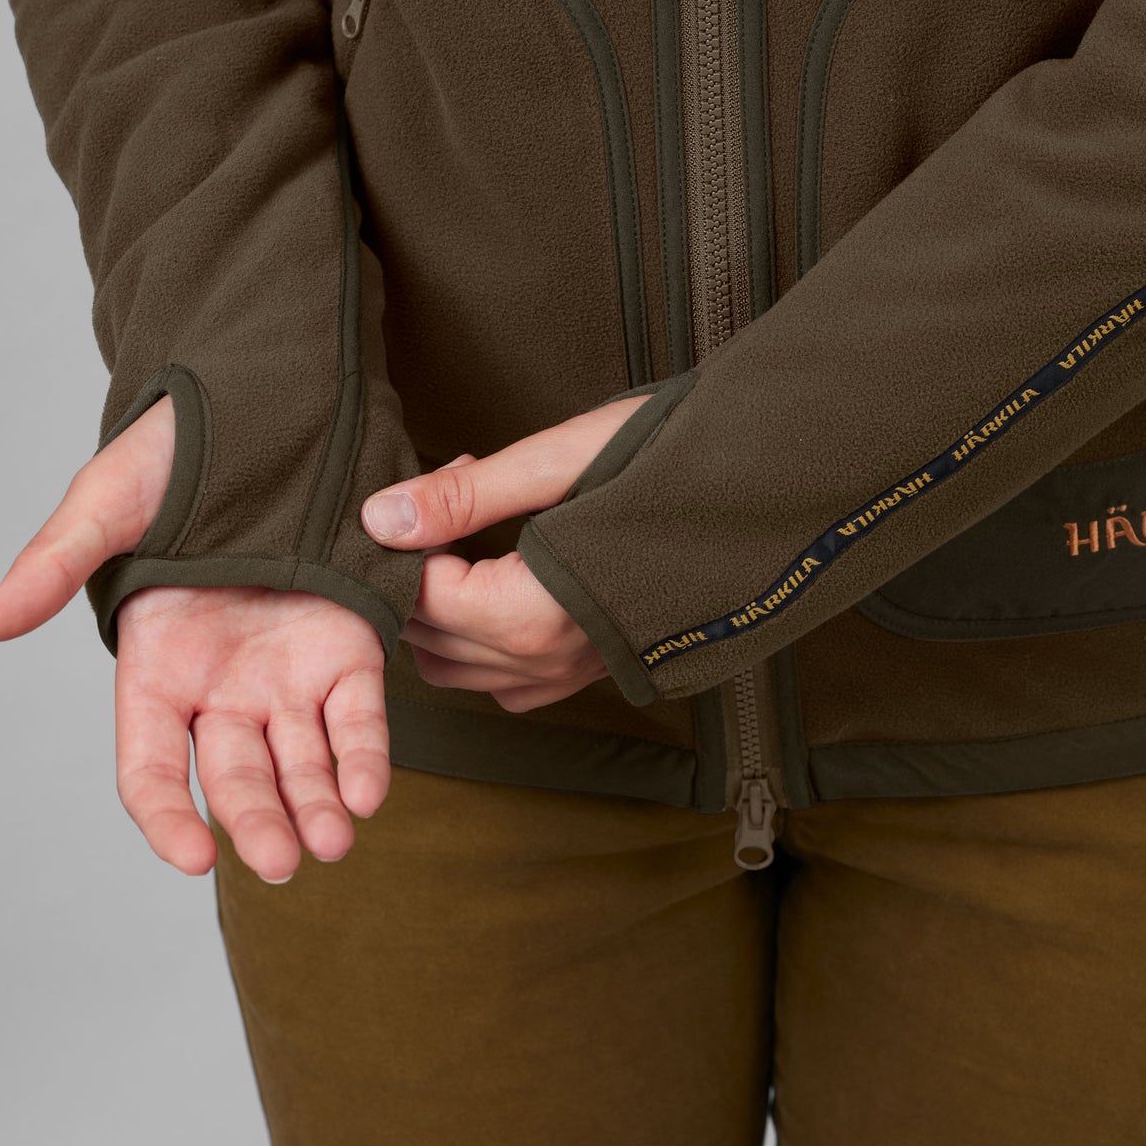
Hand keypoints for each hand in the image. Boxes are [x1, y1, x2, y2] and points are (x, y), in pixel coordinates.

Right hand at [0, 396, 388, 882]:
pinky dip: (364, 754)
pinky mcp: (348, 648)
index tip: (196, 857)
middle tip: (286, 862)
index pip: (152, 766)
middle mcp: (223, 685)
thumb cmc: (173, 458)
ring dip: (317, 805)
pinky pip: (357, 714)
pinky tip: (371, 792)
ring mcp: (287, 671)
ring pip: (300, 759)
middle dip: (258, 822)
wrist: (263, 415)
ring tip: (336, 841)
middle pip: (235, 775)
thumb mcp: (105, 508)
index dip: (167, 816)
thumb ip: (54, 568)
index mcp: (157, 667)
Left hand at [361, 394, 652, 710]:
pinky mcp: (594, 669)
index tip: (447, 475)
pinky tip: (499, 583)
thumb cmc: (674, 461)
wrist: (767, 490)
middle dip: (418, 571)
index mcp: (538, 611)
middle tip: (455, 493)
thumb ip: (465, 498)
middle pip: (430, 639)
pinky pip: (506, 684)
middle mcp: (552, 659)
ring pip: (458, 671)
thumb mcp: (561, 462)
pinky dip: (478, 644)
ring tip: (470, 536)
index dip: (411, 537)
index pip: (422, 597)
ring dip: (442, 611)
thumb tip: (378, 518)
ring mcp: (575, 673)